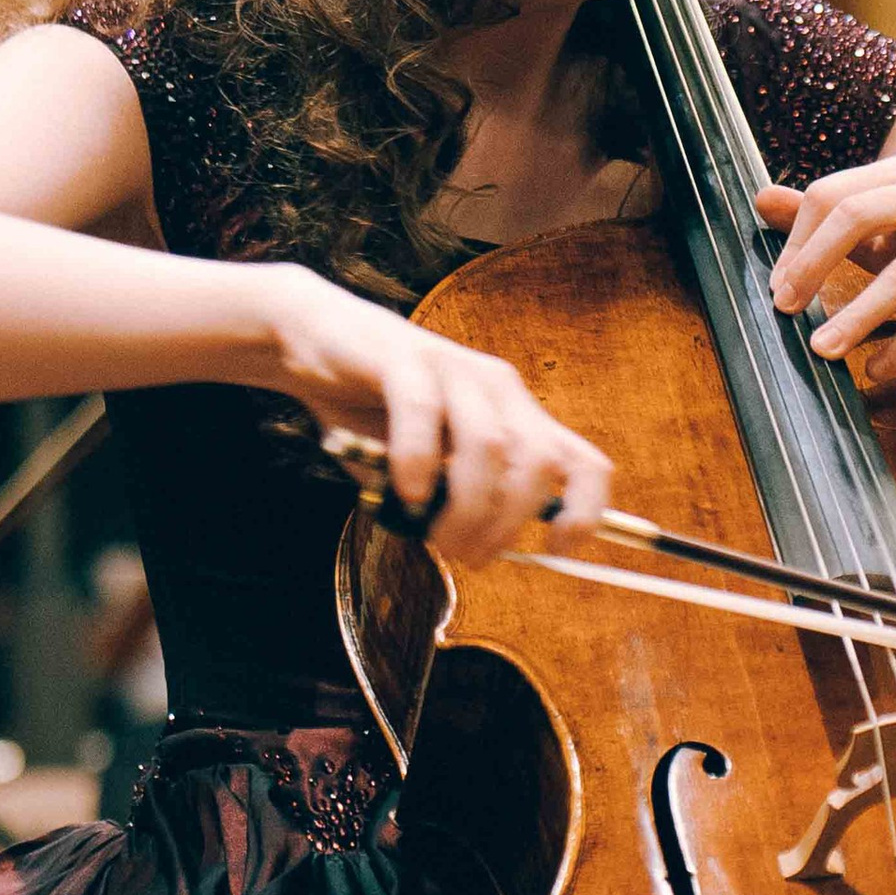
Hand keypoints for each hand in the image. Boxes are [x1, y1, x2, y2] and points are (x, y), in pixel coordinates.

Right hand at [266, 271, 611, 565]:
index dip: (587, 511)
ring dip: (467, 506)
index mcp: (515, 416)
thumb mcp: (423, 468)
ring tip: (435, 535)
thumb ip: (452, 503)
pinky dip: (418, 463)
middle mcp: (498, 389)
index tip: (558, 550)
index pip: (585, 462)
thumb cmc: (369, 411)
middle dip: (507, 524)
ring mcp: (455, 368)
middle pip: (538, 463)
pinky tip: (405, 491)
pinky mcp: (405, 357)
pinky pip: (424, 413)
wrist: (308, 339)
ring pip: (489, 445)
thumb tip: (474, 549)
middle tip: (469, 556)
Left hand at [757, 168, 895, 384]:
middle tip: (782, 310)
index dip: (797, 242)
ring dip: (857, 318)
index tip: (776, 289)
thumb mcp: (892, 228)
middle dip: (813, 266)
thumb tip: (759, 199)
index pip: (833, 195)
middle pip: (857, 215)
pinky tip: (880, 369)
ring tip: (823, 351)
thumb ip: (832, 216)